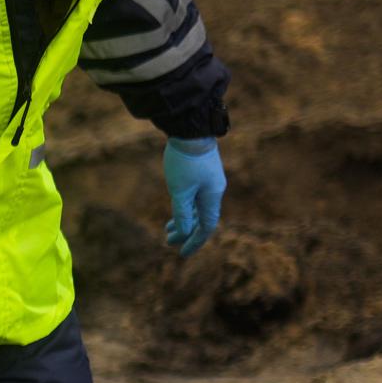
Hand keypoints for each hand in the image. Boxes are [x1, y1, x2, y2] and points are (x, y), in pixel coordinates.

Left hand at [162, 138, 224, 257]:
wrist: (190, 129)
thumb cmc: (184, 161)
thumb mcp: (180, 191)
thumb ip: (182, 214)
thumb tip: (184, 234)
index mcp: (212, 197)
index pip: (207, 227)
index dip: (195, 241)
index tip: (182, 253)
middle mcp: (214, 190)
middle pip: (202, 219)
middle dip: (186, 232)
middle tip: (168, 241)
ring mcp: (208, 180)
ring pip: (197, 207)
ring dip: (183, 219)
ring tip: (167, 229)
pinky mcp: (201, 171)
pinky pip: (195, 196)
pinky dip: (185, 206)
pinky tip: (175, 208)